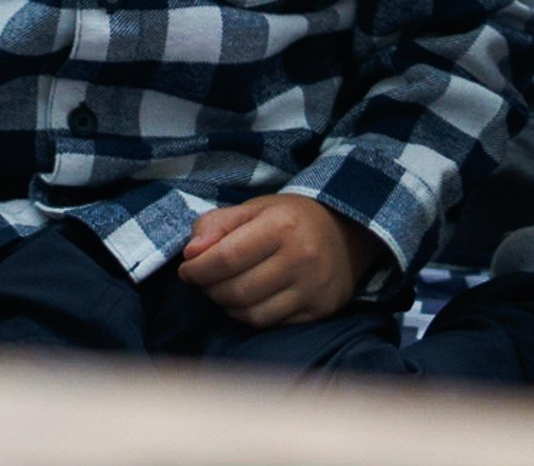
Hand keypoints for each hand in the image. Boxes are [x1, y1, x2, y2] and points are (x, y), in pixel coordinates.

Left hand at [177, 195, 382, 328]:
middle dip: (210, 289)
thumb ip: (216, 225)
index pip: (226, 258)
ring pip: (252, 314)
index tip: (187, 270)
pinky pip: (272, 323)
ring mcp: (314, 287)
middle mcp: (302, 257)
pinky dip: (250, 316)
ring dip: (227, 306)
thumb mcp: (253, 209)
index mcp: (282, 225)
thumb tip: (191, 254)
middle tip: (205, 280)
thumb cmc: (290, 219)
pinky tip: (248, 301)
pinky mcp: (321, 309)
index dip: (198, 269)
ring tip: (225, 290)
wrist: (346, 232)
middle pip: (237, 290)